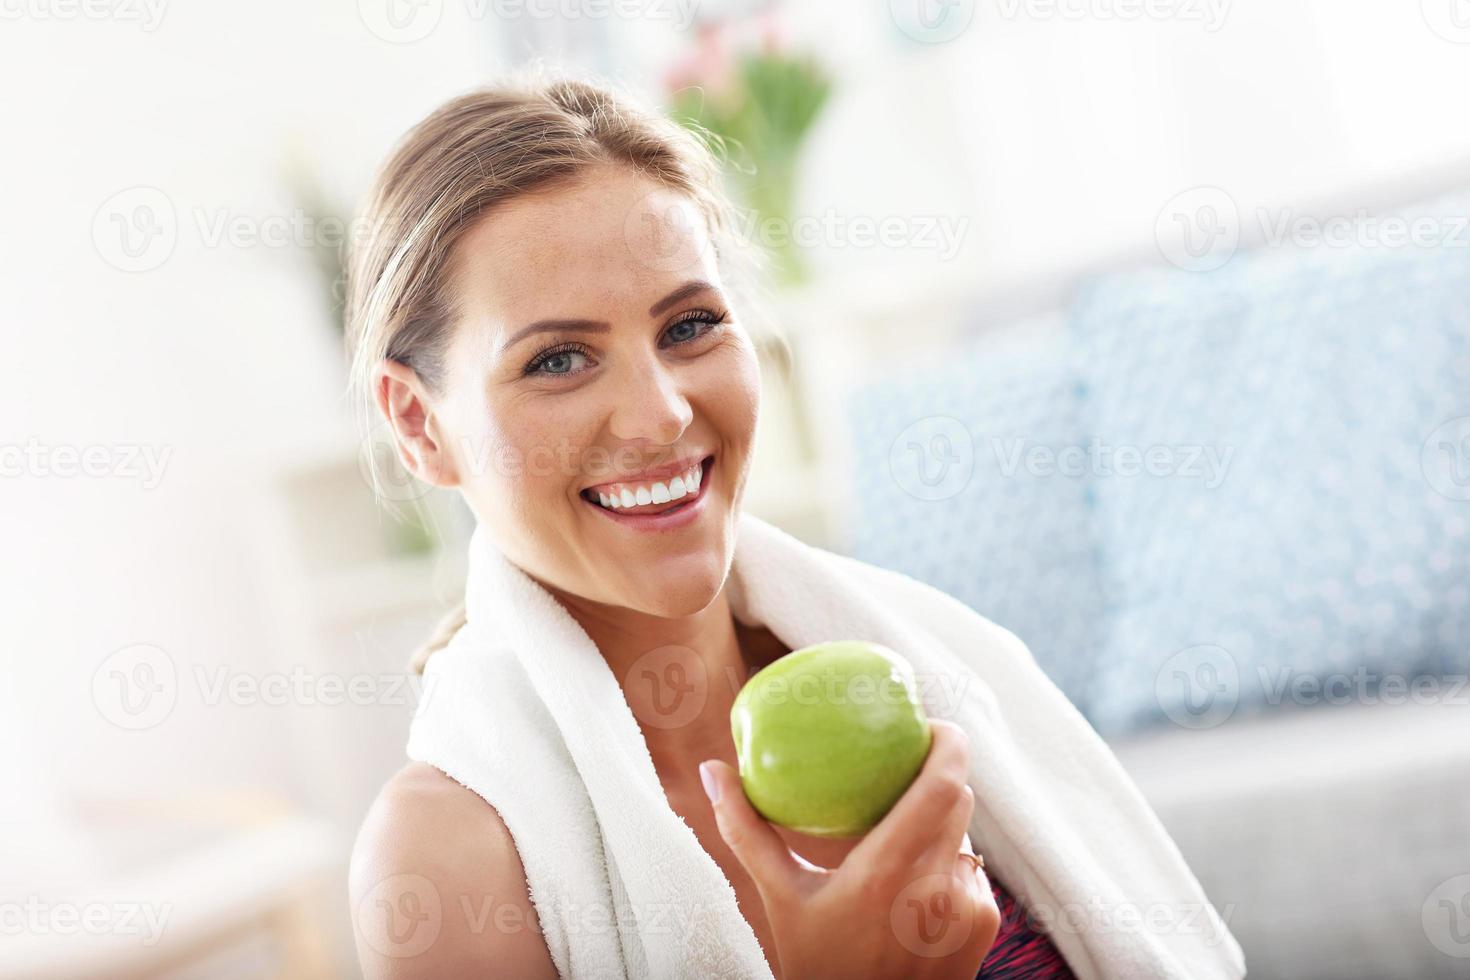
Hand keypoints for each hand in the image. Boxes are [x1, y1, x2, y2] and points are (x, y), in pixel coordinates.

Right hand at [700, 719, 999, 979]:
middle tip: (907, 759)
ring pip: (965, 836)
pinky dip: (947, 865)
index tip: (928, 725)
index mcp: (887, 874)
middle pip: (959, 800)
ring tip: (902, 825)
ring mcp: (967, 910)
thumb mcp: (779, 899)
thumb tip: (712, 772)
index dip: (949, 744)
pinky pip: (972, 873)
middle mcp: (937, 889)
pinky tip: (913, 883)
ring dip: (940, 824)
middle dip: (939, 773)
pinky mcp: (984, 928)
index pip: (943, 786)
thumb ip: (746, 832)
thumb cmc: (817, 965)